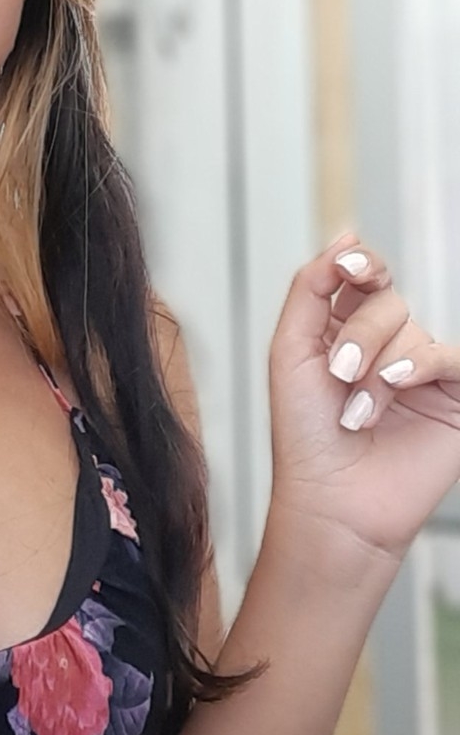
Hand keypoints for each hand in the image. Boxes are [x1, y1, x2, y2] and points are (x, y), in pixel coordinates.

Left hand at [267, 233, 459, 566]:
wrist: (331, 500)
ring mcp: (422, 371)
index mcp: (343, 327)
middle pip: (383, 300)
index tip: (347, 265)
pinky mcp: (454, 399)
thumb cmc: (304, 434)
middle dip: (356, 334)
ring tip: (357, 411)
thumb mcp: (292, 349)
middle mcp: (386, 344)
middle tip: (338, 375)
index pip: (363, 274)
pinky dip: (421, 365)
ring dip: (378, 366)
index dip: (359, 262)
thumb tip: (347, 234)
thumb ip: (311, 288)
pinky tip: (397, 385)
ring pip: (411, 329)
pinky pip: (450, 356)